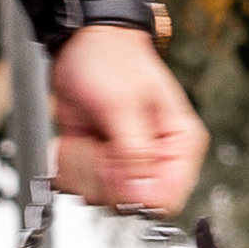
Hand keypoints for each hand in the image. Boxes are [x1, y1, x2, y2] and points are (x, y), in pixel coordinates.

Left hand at [49, 24, 207, 213]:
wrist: (80, 42)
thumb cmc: (110, 58)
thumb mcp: (122, 104)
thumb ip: (132, 153)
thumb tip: (141, 197)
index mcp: (179, 145)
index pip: (167, 200)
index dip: (134, 195)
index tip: (113, 168)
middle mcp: (156, 160)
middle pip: (130, 205)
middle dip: (102, 176)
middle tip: (97, 143)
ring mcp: (126, 166)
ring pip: (102, 199)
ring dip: (82, 169)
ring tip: (85, 136)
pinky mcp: (100, 166)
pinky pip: (82, 189)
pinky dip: (69, 169)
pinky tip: (73, 143)